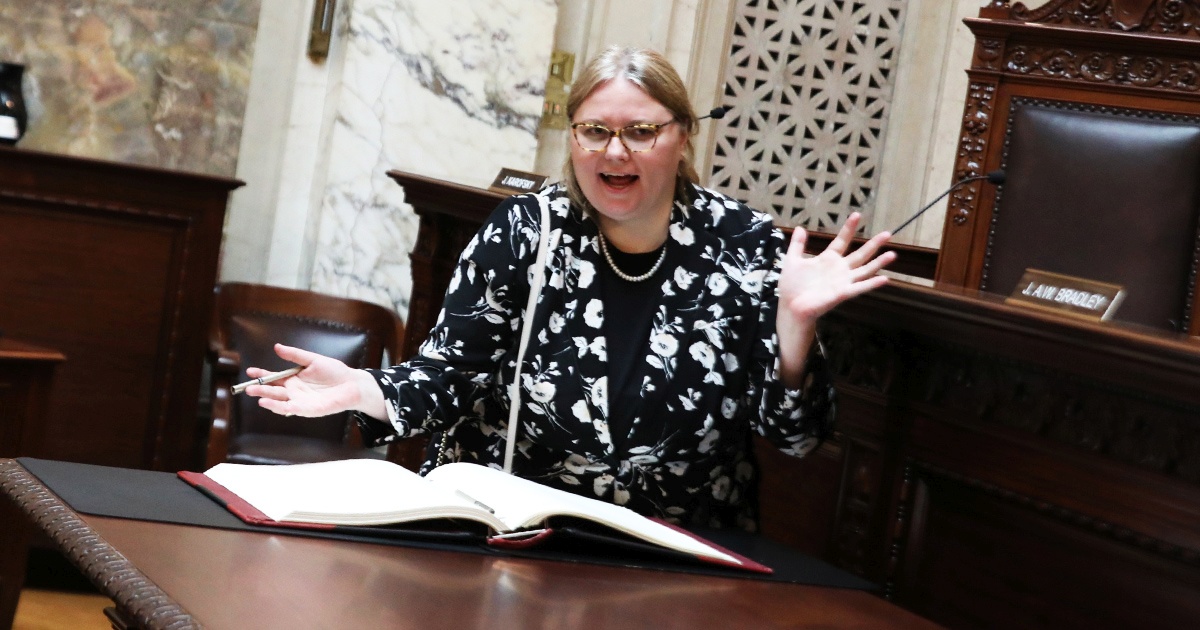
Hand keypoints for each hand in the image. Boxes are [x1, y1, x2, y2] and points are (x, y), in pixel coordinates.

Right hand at [244, 344, 383, 418]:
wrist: (352, 384)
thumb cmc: (334, 372)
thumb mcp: (313, 360)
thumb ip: (295, 355)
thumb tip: (276, 347)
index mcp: (294, 379)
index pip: (273, 378)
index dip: (261, 375)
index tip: (250, 372)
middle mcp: (294, 392)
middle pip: (273, 391)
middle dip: (260, 390)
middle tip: (248, 388)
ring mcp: (300, 401)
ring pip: (279, 402)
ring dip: (267, 400)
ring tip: (256, 397)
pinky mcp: (308, 410)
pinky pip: (292, 409)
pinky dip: (280, 407)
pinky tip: (270, 405)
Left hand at [778, 212, 894, 324]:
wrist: (791, 307)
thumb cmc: (792, 286)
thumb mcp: (792, 261)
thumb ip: (797, 245)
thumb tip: (800, 228)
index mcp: (828, 259)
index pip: (842, 241)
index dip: (849, 228)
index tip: (857, 215)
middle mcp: (839, 269)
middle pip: (860, 254)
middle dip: (874, 244)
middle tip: (888, 233)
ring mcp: (842, 281)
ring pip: (865, 270)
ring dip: (879, 263)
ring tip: (893, 254)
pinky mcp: (842, 293)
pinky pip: (859, 288)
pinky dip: (871, 284)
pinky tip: (885, 279)